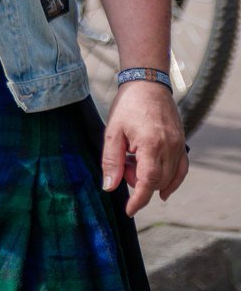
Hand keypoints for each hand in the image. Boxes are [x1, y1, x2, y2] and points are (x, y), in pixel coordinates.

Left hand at [101, 80, 188, 215]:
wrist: (147, 82)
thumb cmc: (128, 104)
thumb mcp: (113, 130)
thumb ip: (111, 160)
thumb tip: (109, 187)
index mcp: (151, 144)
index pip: (147, 182)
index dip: (139, 200)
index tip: (129, 210)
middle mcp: (169, 147)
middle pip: (157, 182)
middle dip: (138, 181)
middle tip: (124, 162)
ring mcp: (178, 145)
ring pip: (169, 178)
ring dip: (151, 178)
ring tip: (134, 158)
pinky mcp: (182, 142)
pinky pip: (181, 169)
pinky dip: (172, 180)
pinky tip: (161, 187)